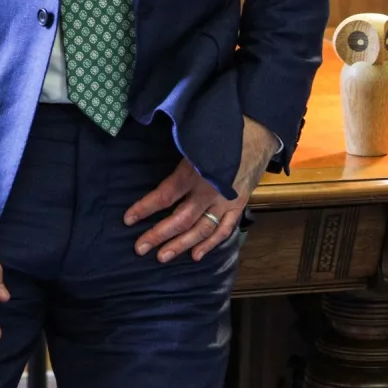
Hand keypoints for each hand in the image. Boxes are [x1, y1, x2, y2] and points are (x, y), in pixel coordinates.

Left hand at [124, 116, 279, 264]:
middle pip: (180, 219)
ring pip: (201, 229)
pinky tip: (196, 256)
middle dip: (158, 235)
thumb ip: (176, 154)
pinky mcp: (239, 205)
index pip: (165, 195)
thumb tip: (154, 161)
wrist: (259, 131)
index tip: (128, 219)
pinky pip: (224, 229)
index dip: (145, 208)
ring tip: (162, 257)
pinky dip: (211, 243)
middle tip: (139, 248)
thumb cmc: (222, 130)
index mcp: (194, 172)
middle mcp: (209, 191)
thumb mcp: (194, 139)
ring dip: (181, 245)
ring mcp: (226, 201)